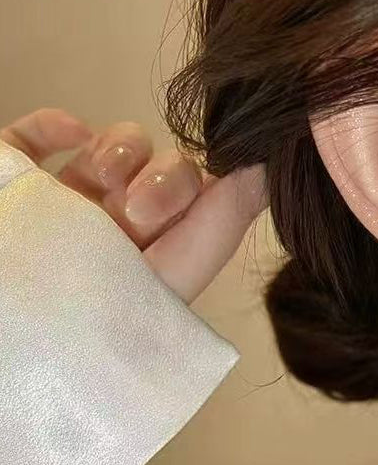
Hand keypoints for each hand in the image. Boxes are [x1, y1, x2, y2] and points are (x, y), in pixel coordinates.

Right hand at [1, 109, 266, 303]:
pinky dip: (55, 125)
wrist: (22, 338)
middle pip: (163, 169)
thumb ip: (220, 223)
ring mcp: (69, 204)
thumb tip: (266, 170)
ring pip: (115, 146)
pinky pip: (39, 138)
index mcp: (158, 255)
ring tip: (102, 176)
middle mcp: (120, 229)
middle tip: (136, 213)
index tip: (201, 186)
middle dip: (161, 177)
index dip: (204, 182)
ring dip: (119, 147)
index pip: (199, 199)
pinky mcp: (19, 185)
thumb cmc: (97, 313)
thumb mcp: (172, 274)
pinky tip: (67, 134)